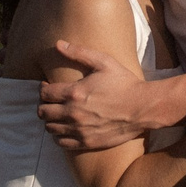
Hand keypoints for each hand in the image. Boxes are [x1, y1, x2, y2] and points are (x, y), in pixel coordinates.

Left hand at [36, 42, 153, 151]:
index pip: (44, 93)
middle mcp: (73, 113)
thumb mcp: (104, 62)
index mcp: (74, 92)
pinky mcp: (86, 142)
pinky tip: (65, 128)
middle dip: (44, 104)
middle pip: (43, 112)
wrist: (142, 108)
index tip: (47, 86)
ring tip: (57, 114)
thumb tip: (58, 43)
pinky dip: (58, 135)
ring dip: (50, 120)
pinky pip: (61, 142)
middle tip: (51, 101)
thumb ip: (79, 52)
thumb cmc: (124, 83)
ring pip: (50, 128)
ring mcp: (79, 129)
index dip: (43, 88)